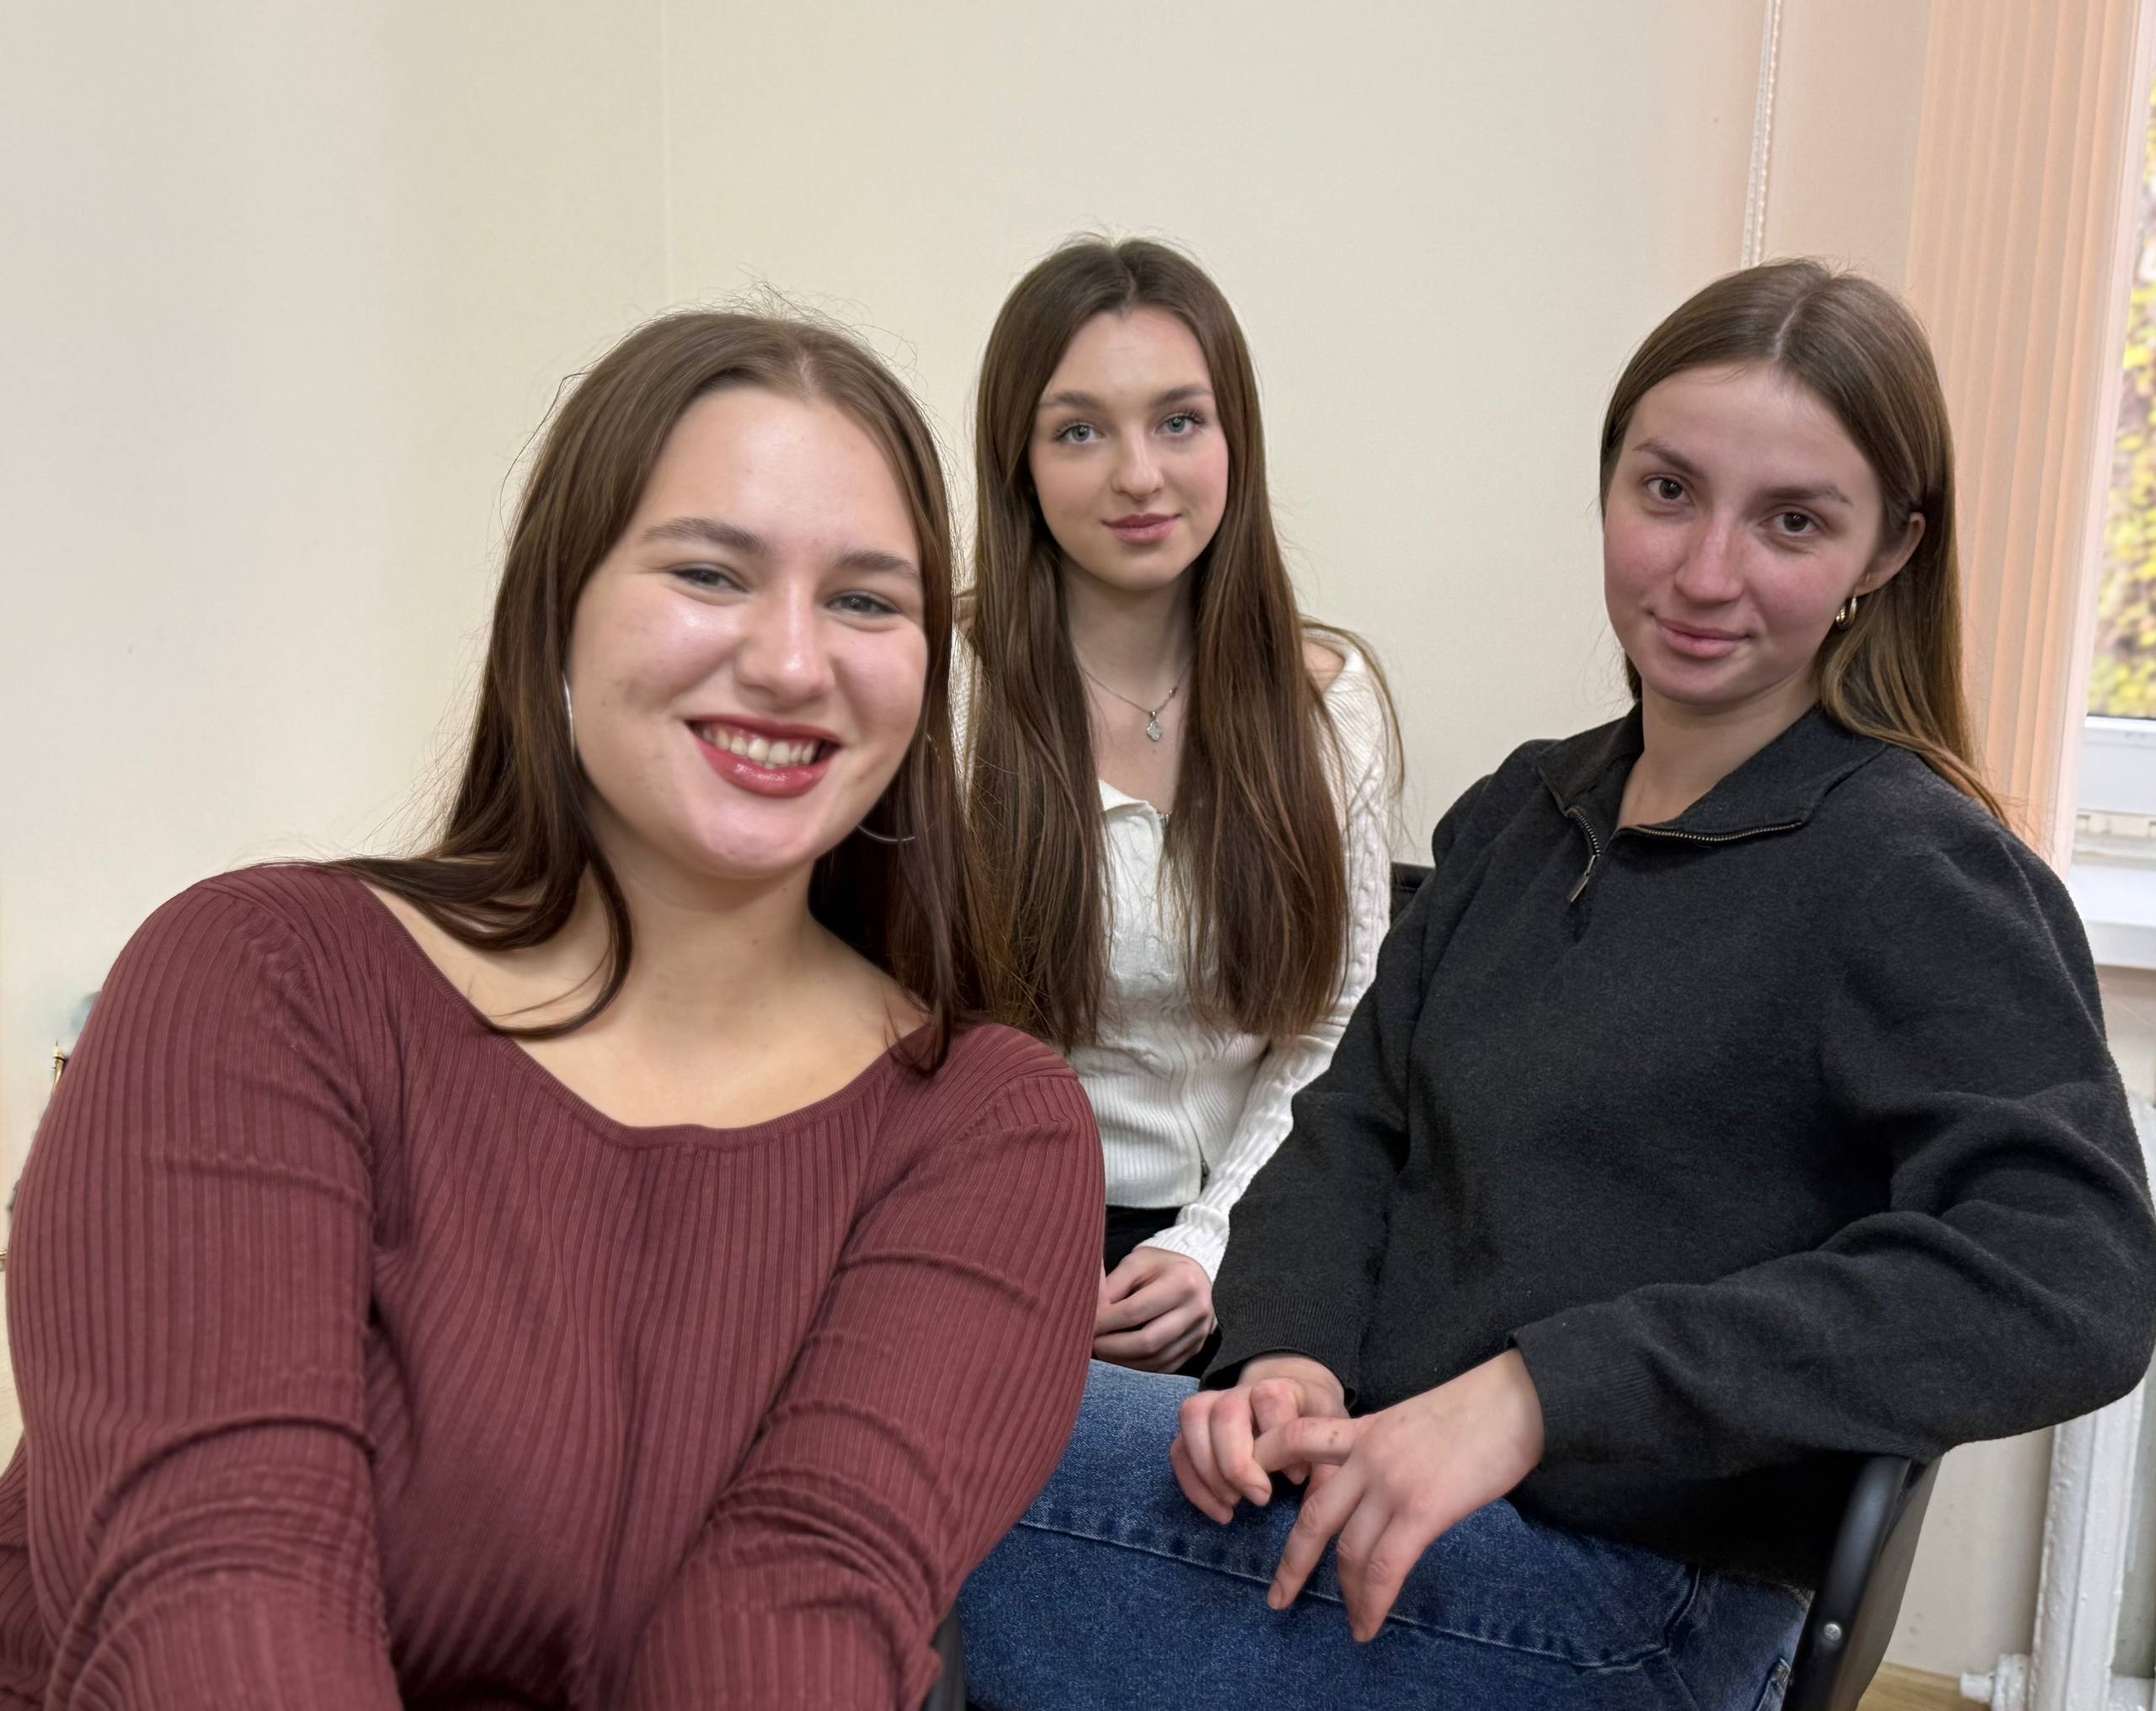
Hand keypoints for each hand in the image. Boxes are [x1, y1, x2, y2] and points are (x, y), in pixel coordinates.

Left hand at [1094, 1246, 1214, 1371]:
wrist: (1194, 1277)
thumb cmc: (1160, 1267)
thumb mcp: (1136, 1262)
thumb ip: (1112, 1285)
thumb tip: (1091, 1313)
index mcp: (1182, 1282)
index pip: (1135, 1311)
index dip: (1106, 1322)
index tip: (1087, 1324)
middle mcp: (1197, 1310)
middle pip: (1147, 1342)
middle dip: (1113, 1347)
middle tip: (1092, 1343)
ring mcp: (1199, 1334)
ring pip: (1155, 1360)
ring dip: (1123, 1361)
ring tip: (1103, 1351)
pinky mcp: (1195, 1350)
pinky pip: (1162, 1368)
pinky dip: (1138, 1367)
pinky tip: (1121, 1357)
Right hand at [1170, 1354, 1347, 1520]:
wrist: (1293, 1399)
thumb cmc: (1313, 1424)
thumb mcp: (1332, 1440)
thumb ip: (1329, 1470)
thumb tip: (1320, 1509)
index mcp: (1281, 1387)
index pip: (1270, 1398)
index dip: (1278, 1437)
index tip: (1296, 1478)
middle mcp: (1241, 1390)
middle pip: (1225, 1413)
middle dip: (1237, 1462)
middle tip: (1260, 1497)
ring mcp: (1212, 1403)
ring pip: (1193, 1420)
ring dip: (1208, 1470)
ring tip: (1234, 1503)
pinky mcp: (1194, 1427)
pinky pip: (1178, 1449)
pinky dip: (1193, 1484)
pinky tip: (1220, 1510)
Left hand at [1252, 1351, 1545, 1641]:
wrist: (1517, 1400)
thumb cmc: (1476, 1410)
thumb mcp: (1412, 1420)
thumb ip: (1386, 1450)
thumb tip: (1381, 1491)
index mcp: (1364, 1428)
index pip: (1295, 1440)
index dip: (1266, 1466)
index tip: (1254, 1497)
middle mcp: (1367, 1455)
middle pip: (1314, 1516)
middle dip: (1292, 1563)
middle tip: (1277, 1596)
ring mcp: (1392, 1482)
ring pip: (1348, 1550)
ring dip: (1345, 1595)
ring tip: (1349, 1622)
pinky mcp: (1423, 1509)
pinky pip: (1384, 1567)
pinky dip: (1372, 1602)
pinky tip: (1369, 1623)